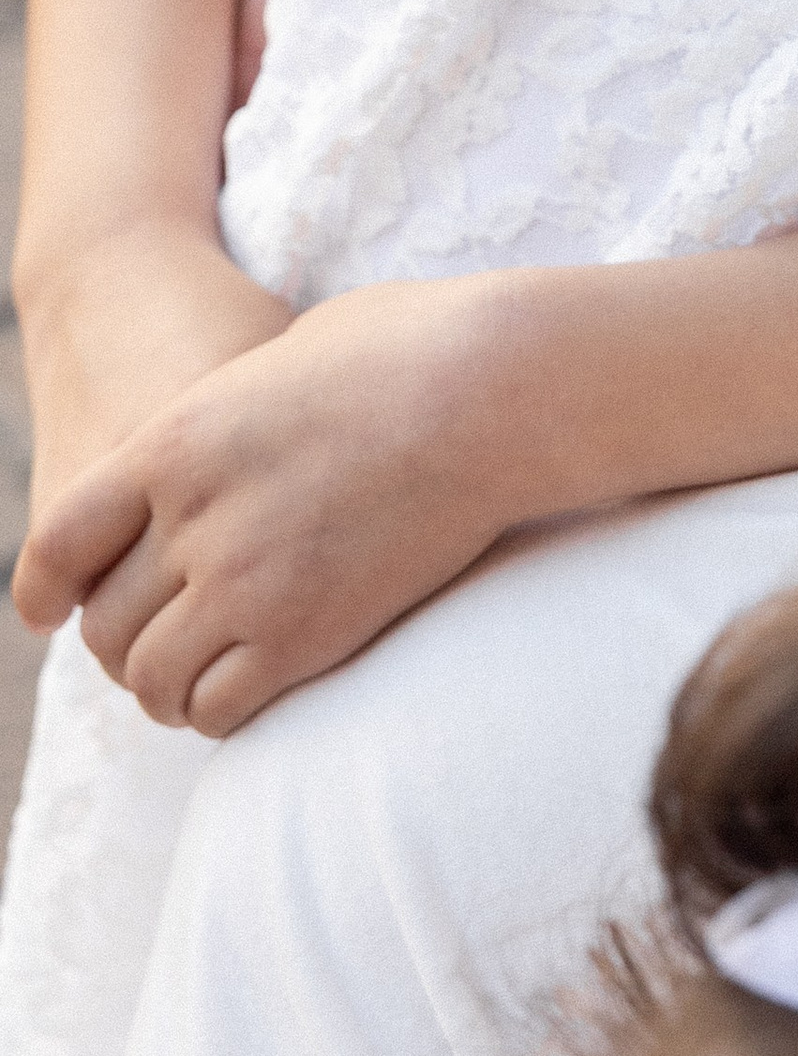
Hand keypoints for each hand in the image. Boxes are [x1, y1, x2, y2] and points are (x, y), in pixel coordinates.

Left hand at [14, 276, 515, 736]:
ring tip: (199, 673)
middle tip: (156, 641)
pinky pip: (219, 706)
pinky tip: (249, 683)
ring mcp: (247, 581)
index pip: (59, 541)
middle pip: (105, 621)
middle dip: (124, 639)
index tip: (50, 609)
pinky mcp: (306, 633)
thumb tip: (224, 438)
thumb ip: (226, 413)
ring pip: (152, 677)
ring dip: (168, 683)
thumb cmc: (408, 348)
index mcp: (173, 440)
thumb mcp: (282, 355)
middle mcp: (193, 519)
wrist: (494, 389)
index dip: (44, 586)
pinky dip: (220, 707)